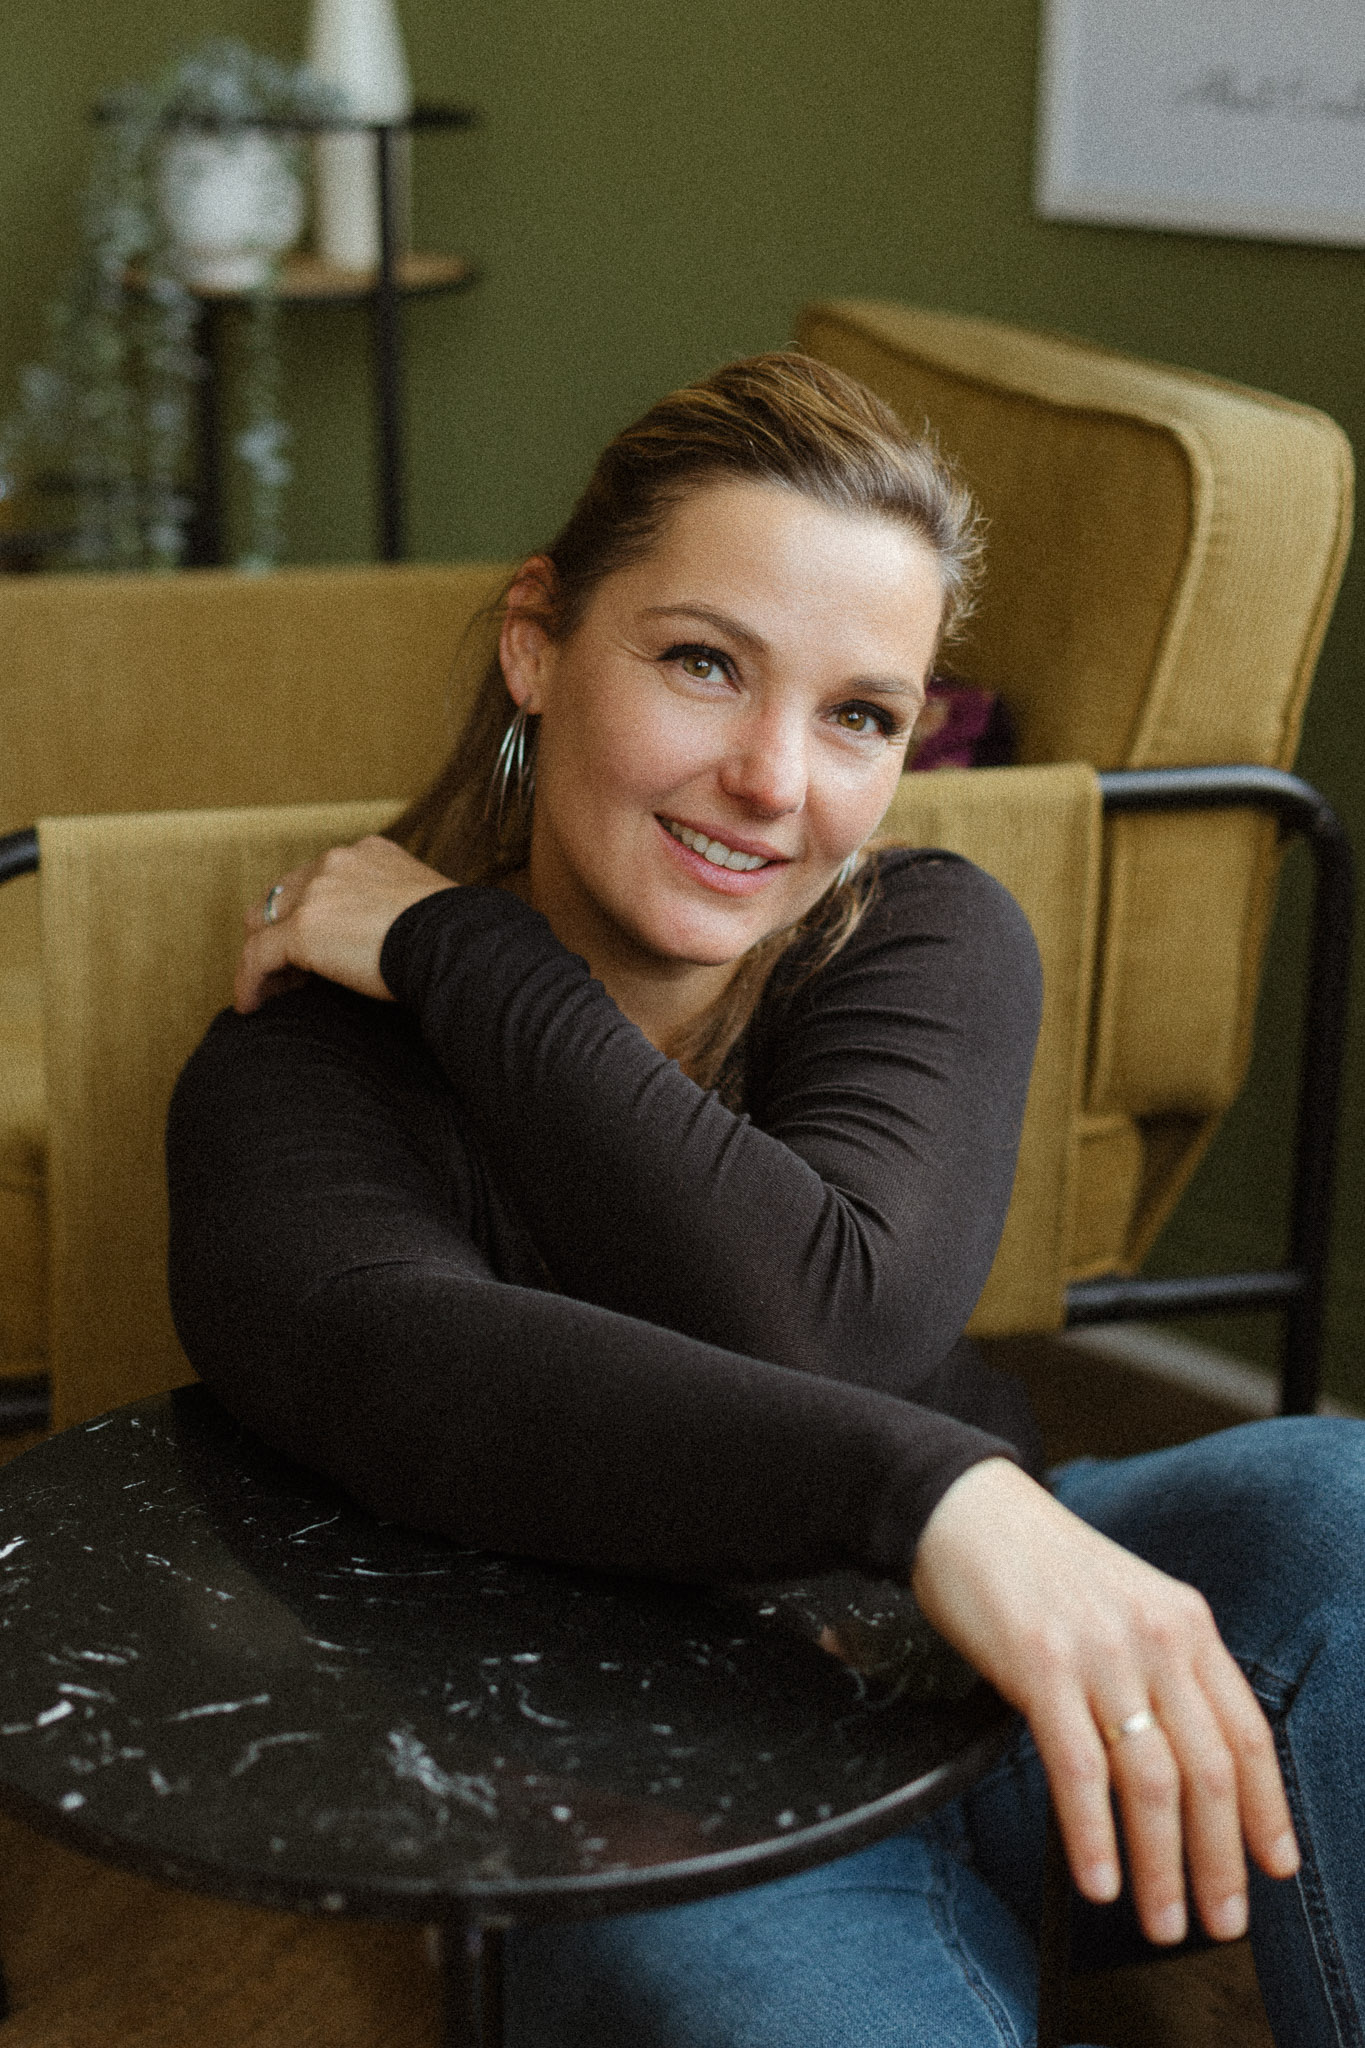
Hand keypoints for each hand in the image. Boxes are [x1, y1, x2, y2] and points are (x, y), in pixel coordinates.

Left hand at [234, 835, 452, 1013]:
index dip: (310, 912)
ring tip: (266, 991)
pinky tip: (251, 1005)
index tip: (314, 949)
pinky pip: (258, 957)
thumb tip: (398, 940)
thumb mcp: (428, 907)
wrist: (459, 945)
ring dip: (262, 956)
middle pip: (284, 895)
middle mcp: (337, 863)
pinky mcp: (303, 930)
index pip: (320, 878)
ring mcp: (317, 893)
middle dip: (279, 930)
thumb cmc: (458, 937)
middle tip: (285, 972)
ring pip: (263, 923)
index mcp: (369, 854)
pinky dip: (250, 982)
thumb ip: (401, 910)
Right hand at [911, 1457, 1299, 1945]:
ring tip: (1161, 1921)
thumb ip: (1166, 1673)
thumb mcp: (1129, 1607)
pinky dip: (1094, 1837)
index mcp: (1187, 1622)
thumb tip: (1190, 1776)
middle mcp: (1155, 1637)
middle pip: (1209, 1771)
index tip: (1273, 1868)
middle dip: (1220, 1861)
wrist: (970, 1510)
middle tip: (1219, 1921)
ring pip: (1152, 1781)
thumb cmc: (1044, 1570)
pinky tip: (1098, 1881)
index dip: (1267, 1810)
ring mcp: (1099, 1651)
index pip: (1248, 1733)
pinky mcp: (1040, 1664)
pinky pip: (1079, 1769)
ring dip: (1163, 1867)